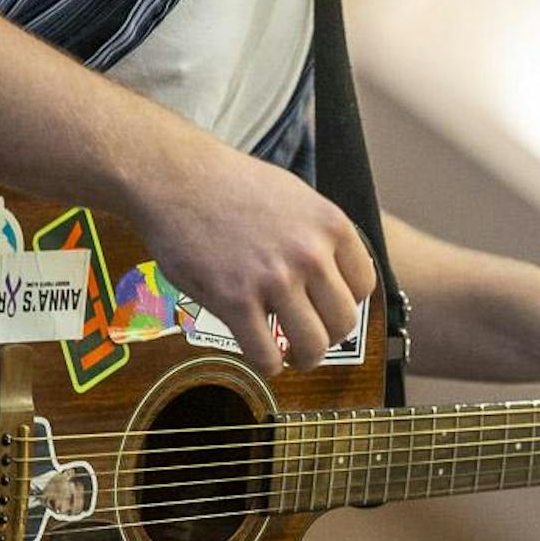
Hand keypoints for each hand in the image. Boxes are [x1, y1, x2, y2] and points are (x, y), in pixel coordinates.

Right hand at [131, 135, 375, 376]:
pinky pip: (266, 355)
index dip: (346, 302)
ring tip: (290, 353)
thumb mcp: (295, 196)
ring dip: (304, 358)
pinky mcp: (235, 301)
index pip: (364, 286)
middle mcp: (309, 254)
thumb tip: (333, 272)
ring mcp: (273, 280)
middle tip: (309, 335)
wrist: (175, 176)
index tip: (327, 307)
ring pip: (312, 346)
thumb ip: (318, 235)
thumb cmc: (229, 183)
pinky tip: (261, 353)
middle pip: (343, 322)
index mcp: (330, 226)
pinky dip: (267, 363)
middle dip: (329, 336)